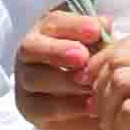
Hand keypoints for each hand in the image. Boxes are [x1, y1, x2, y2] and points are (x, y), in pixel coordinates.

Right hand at [14, 10, 107, 129]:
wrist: (91, 107)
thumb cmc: (93, 68)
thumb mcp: (99, 49)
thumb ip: (100, 37)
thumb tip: (105, 24)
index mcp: (46, 31)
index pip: (53, 22)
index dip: (74, 25)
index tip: (96, 31)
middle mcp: (29, 53)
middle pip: (31, 48)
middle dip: (57, 51)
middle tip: (82, 56)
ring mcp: (24, 80)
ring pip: (34, 78)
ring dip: (64, 81)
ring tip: (91, 85)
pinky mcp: (28, 107)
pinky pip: (42, 107)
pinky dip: (68, 107)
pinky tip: (91, 105)